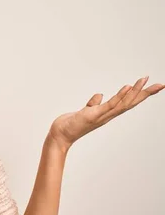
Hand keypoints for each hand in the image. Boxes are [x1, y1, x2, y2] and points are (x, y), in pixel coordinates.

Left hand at [48, 76, 164, 150]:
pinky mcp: (93, 115)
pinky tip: (128, 86)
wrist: (60, 135)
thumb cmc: (72, 124)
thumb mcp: (85, 110)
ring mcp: (102, 115)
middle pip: (131, 103)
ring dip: (135, 91)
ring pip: (123, 103)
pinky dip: (120, 96)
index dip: (141, 95)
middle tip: (161, 84)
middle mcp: (108, 115)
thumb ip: (93, 103)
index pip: (128, 102)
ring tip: (144, 80)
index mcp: (108, 113)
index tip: (154, 86)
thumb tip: (99, 95)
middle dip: (146, 94)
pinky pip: (110, 105)